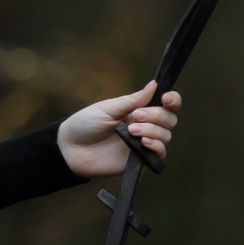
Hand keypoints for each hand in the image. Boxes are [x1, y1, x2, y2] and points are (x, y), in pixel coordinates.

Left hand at [57, 82, 182, 179]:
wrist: (71, 149)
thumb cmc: (86, 124)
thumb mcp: (108, 108)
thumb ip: (133, 100)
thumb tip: (154, 84)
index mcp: (138, 109)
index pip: (166, 104)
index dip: (172, 100)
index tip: (166, 99)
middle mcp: (145, 126)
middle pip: (170, 119)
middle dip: (157, 115)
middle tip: (136, 116)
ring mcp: (143, 143)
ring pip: (166, 135)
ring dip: (153, 130)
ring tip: (132, 131)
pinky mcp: (140, 160)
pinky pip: (160, 153)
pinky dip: (156, 146)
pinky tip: (143, 143)